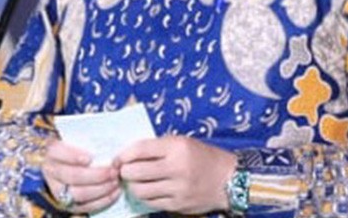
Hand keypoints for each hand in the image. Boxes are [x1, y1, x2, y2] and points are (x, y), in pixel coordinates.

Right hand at [42, 139, 120, 213]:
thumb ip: (86, 139)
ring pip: (78, 194)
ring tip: (116, 181)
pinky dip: (102, 201)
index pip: (57, 152)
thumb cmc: (76, 147)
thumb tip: (106, 141)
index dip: (72, 156)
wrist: (65, 165)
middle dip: (96, 175)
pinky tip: (115, 192)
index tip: (89, 158)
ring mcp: (58, 190)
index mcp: (51, 151)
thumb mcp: (75, 138)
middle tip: (113, 171)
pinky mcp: (67, 203)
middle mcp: (51, 171)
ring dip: (101, 189)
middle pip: (71, 176)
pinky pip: (84, 206)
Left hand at [114, 135, 236, 214]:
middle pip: (135, 172)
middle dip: (124, 172)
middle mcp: (177, 168)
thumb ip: (158, 147)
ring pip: (140, 190)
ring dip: (133, 186)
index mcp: (177, 147)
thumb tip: (129, 154)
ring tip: (136, 181)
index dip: (123, 155)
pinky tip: (148, 191)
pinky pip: (151, 203)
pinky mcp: (178, 205)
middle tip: (124, 171)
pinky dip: (145, 197)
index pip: (140, 149)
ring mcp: (178, 189)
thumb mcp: (183, 142)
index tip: (118, 158)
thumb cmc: (203, 157)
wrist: (229, 179)